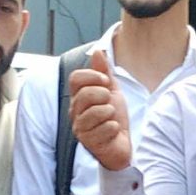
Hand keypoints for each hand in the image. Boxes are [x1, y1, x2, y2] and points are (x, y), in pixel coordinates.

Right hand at [69, 47, 131, 170]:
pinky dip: (114, 128)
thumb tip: (98, 51)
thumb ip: (104, 72)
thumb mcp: (111, 90)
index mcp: (78, 97)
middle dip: (104, 95)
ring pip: (96, 112)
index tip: (106, 82)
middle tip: (109, 103)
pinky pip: (106, 128)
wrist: (121, 143)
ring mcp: (80, 128)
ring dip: (110, 113)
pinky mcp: (88, 142)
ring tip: (111, 118)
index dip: (93, 76)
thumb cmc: (113, 117)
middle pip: (85, 94)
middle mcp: (75, 112)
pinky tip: (112, 132)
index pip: (75, 78)